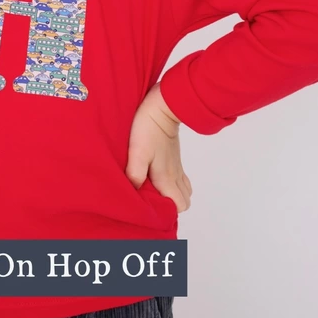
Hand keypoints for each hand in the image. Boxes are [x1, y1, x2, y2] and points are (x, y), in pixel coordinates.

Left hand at [125, 83, 191, 212]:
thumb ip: (136, 173)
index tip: (152, 209)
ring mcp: (177, 166)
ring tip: (155, 190)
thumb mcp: (137, 151)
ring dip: (173, 194)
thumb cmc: (149, 127)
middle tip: (152, 201)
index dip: (167, 212)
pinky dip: (174, 182)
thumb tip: (134, 192)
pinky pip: (181, 178)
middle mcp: (175, 175)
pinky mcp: (175, 157)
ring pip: (184, 190)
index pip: (178, 206)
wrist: (163, 105)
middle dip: (171, 205)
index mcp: (167, 177)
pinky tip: (158, 176)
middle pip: (184, 202)